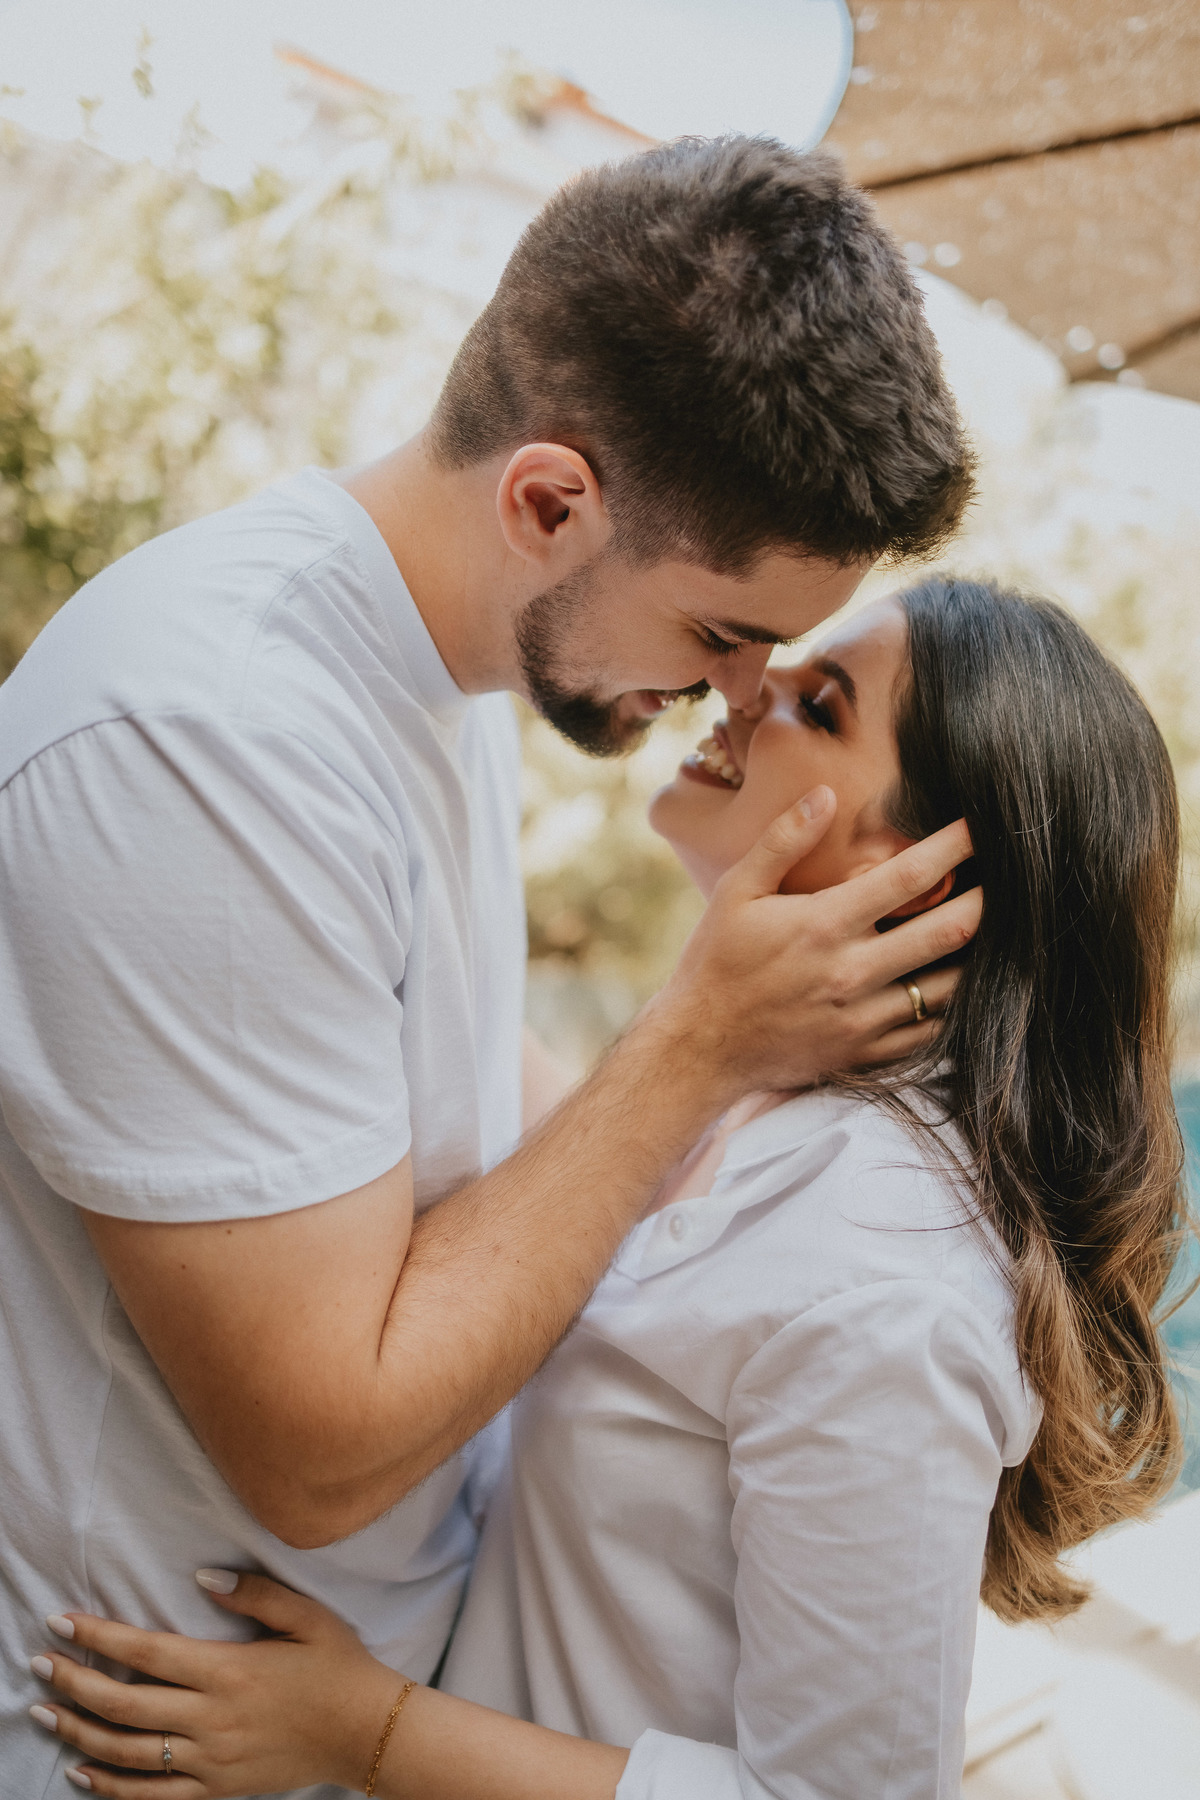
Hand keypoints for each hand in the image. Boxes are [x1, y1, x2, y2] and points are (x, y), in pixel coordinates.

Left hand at [29, 1571, 402, 1797]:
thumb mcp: (306, 1616)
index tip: (61, 1622)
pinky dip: (109, 1787)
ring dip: (77, 1733)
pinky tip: (81, 1772)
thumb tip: (201, 1574)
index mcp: (228, 1670)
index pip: (146, 1651)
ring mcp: (209, 1760)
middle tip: (37, 1664)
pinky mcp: (215, 1790)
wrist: (366, 1733)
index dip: (99, 1637)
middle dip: (72, 1682)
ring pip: (126, 1752)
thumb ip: (253, 1592)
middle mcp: (210, 1718)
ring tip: (43, 1714)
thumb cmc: (339, 1667)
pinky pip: (149, 1797)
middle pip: (123, 1703)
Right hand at [650, 789, 977, 1095]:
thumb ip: (782, 840)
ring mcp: (863, 1018)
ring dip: (980, 955)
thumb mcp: (736, 890)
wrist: (700, 1048)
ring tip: (1000, 930)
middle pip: (948, 931)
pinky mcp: (865, 1053)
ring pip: (950, 987)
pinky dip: (955, 1006)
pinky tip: (965, 983)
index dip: (954, 847)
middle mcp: (852, 972)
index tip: (981, 826)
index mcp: (824, 924)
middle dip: (989, 899)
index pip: (909, 878)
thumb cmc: (715, 962)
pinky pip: (930, 1032)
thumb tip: (825, 794)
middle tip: (1012, 876)